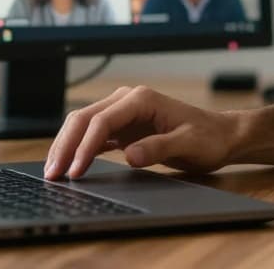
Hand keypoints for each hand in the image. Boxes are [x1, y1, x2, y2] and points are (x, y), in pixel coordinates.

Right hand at [45, 86, 240, 179]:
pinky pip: (94, 135)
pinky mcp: (124, 127)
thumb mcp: (189, 144)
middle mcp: (128, 100)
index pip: (102, 121)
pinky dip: (79, 149)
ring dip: (67, 146)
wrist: (221, 135)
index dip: (84, 147)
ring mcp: (123, 112)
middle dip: (65, 145)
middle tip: (52, 174)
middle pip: (85, 119)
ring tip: (53, 171)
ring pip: (84, 125)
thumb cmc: (209, 138)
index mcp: (141, 99)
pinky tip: (70, 164)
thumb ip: (159, 148)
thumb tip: (129, 156)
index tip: (75, 171)